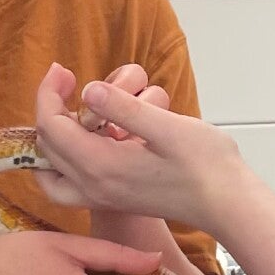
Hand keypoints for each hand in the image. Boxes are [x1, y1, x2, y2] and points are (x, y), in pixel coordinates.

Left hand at [33, 64, 248, 239]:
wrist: (227, 204)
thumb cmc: (206, 166)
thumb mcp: (167, 127)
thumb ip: (124, 109)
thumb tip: (89, 90)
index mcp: (102, 166)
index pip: (51, 126)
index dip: (48, 93)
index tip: (63, 70)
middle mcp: (94, 186)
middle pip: (46, 146)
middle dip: (51, 108)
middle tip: (70, 81)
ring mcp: (103, 196)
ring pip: (52, 170)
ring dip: (55, 136)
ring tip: (74, 110)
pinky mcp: (115, 198)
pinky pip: (70, 183)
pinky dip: (66, 158)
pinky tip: (88, 137)